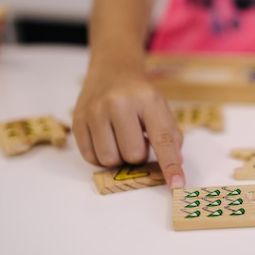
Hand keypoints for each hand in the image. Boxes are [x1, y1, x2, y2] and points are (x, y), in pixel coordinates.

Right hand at [73, 67, 184, 188]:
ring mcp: (94, 111)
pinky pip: (90, 157)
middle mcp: (118, 103)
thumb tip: (176, 163)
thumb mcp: (161, 108)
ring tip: (120, 139)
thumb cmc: (139, 94)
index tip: (177, 184)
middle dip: (138, 155)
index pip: (162, 140)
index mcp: (146, 100)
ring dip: (118, 157)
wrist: (111, 70)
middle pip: (133, 155)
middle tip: (137, 138)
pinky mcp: (77, 120)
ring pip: (109, 160)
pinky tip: (106, 139)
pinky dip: (101, 156)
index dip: (170, 165)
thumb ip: (171, 136)